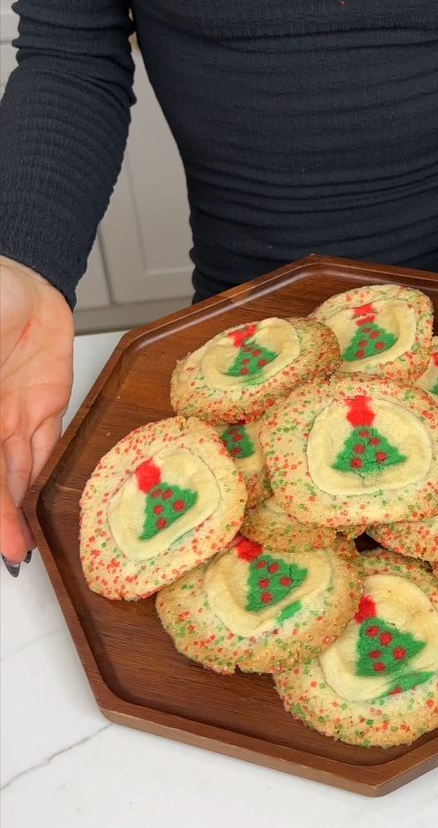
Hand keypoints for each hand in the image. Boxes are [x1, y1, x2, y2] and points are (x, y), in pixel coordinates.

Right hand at [0, 257, 73, 564]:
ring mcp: (11, 414)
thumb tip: (6, 446)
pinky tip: (37, 505)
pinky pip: (43, 445)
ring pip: (15, 470)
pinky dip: (41, 475)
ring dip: (17, 508)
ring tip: (21, 545)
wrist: (19, 273)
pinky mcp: (44, 402)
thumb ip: (2, 416)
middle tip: (10, 553)